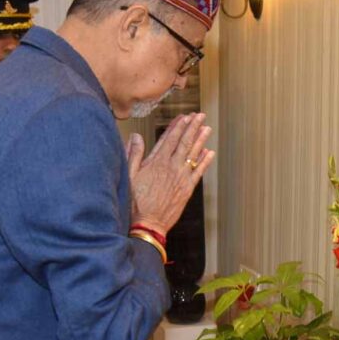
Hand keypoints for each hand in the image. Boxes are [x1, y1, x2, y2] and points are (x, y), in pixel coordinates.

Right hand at [126, 113, 214, 235]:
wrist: (148, 223)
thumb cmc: (135, 201)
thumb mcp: (129, 176)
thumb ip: (133, 155)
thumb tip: (135, 136)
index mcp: (157, 162)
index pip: (170, 139)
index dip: (178, 126)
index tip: (184, 116)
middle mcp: (171, 167)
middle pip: (184, 143)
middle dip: (192, 127)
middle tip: (200, 116)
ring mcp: (181, 177)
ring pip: (193, 154)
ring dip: (201, 140)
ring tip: (207, 128)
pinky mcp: (187, 189)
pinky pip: (199, 172)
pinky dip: (205, 161)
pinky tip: (209, 152)